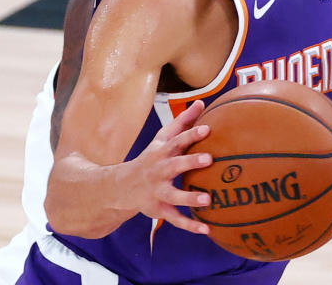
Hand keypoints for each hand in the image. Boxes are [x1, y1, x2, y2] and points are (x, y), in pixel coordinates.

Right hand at [128, 99, 212, 233]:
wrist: (123, 186)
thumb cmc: (152, 157)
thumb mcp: (163, 138)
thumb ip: (183, 121)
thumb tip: (201, 102)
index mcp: (162, 152)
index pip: (178, 140)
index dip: (191, 134)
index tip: (207, 129)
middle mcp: (159, 171)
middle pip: (175, 165)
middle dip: (190, 162)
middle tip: (209, 159)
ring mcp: (158, 191)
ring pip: (174, 196)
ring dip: (190, 198)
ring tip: (208, 199)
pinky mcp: (159, 209)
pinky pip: (175, 219)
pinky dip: (190, 226)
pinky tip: (206, 229)